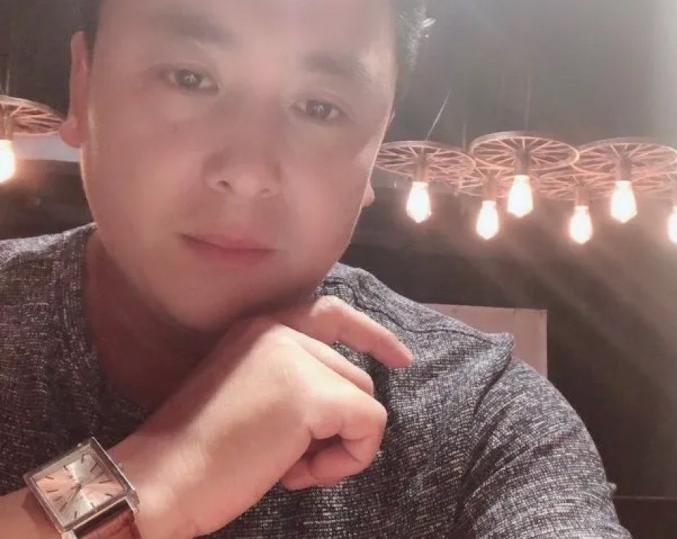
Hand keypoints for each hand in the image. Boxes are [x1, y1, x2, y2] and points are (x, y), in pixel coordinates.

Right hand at [113, 295, 411, 538]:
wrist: (160, 478)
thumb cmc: (199, 450)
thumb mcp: (249, 394)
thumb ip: (291, 379)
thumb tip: (344, 400)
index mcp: (260, 327)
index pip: (330, 313)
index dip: (370, 334)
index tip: (400, 358)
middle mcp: (279, 330)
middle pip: (352, 375)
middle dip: (338, 423)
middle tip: (294, 459)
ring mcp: (296, 358)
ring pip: (363, 400)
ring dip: (337, 445)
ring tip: (288, 467)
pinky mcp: (312, 395)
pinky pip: (369, 425)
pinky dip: (348, 459)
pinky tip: (298, 475)